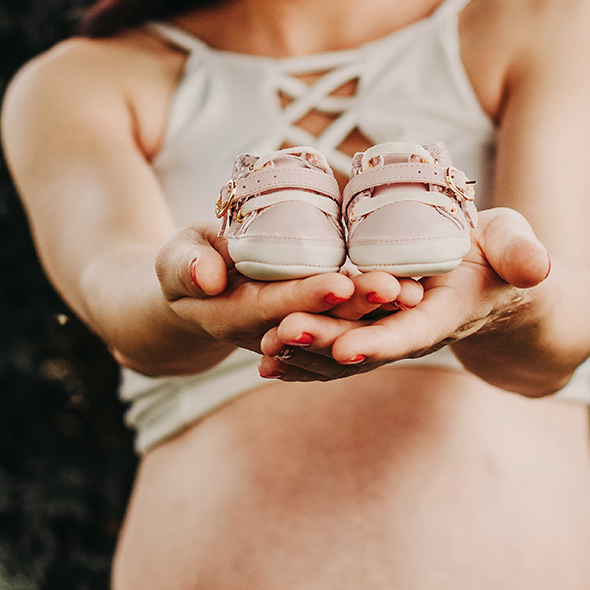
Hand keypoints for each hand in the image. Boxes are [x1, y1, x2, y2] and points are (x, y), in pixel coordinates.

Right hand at [153, 223, 423, 356]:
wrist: (197, 291)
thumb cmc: (187, 264)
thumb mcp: (176, 257)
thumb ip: (185, 265)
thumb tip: (207, 276)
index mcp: (233, 315)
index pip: (273, 309)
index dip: (305, 297)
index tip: (338, 283)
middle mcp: (269, 332)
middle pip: (318, 321)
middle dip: (357, 306)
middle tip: (394, 286)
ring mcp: (295, 331)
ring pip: (341, 326)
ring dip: (377, 313)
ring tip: (413, 290)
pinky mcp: (314, 322)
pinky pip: (349, 321)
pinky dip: (378, 311)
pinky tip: (411, 292)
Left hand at [257, 207, 549, 381]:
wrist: (497, 281)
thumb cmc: (503, 253)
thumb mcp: (515, 242)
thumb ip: (522, 251)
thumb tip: (538, 268)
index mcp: (448, 312)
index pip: (412, 332)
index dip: (381, 342)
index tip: (348, 350)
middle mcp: (415, 331)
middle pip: (365, 345)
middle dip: (324, 344)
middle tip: (280, 335)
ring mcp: (391, 333)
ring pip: (343, 351)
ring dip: (305, 353)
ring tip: (262, 348)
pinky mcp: (373, 327)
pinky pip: (335, 345)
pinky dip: (302, 353)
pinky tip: (264, 354)